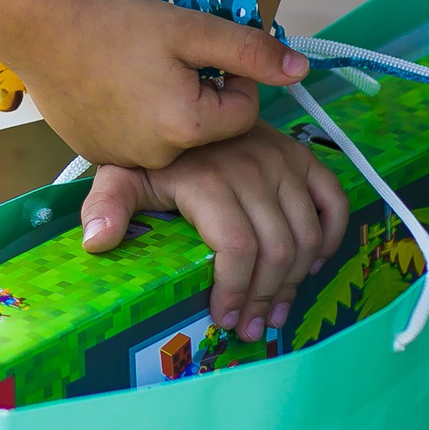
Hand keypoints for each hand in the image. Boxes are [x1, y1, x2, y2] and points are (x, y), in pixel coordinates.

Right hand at [4, 0, 310, 171]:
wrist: (40, 27)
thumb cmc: (118, 23)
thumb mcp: (192, 28)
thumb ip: (251, 51)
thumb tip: (302, 71)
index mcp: (190, 128)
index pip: (244, 111)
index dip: (231, 76)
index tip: (202, 52)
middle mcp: (159, 157)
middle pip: (208, 130)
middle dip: (200, 96)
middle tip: (167, 59)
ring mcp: (124, 161)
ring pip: (173, 138)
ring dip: (168, 109)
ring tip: (136, 71)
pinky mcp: (96, 156)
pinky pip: (137, 143)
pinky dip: (134, 120)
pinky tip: (113, 88)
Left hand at [78, 124, 350, 332]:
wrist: (182, 101)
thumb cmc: (154, 152)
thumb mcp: (122, 173)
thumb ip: (108, 205)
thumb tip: (96, 242)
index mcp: (208, 181)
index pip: (237, 248)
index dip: (235, 291)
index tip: (224, 320)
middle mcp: (252, 169)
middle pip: (276, 250)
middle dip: (264, 298)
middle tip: (251, 328)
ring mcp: (282, 161)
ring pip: (306, 235)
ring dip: (296, 281)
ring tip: (274, 312)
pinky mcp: (302, 156)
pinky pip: (333, 201)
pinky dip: (330, 238)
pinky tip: (310, 267)